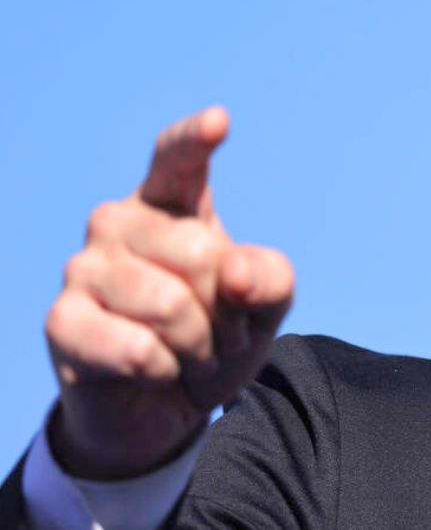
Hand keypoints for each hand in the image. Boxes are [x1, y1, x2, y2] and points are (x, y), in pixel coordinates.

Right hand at [45, 107, 293, 479]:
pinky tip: (155, 371)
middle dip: (228, 310)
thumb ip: (270, 279)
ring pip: (171, 306)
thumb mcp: (264, 309)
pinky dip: (166, 372)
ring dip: (200, 347)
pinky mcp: (62, 321)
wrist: (167, 408)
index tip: (218, 121)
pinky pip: (139, 349)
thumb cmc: (215, 340)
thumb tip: (234, 270)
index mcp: (170, 205)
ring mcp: (83, 268)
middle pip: (202, 254)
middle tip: (220, 334)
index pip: (177, 161)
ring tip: (192, 355)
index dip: (194, 141)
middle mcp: (118, 223)